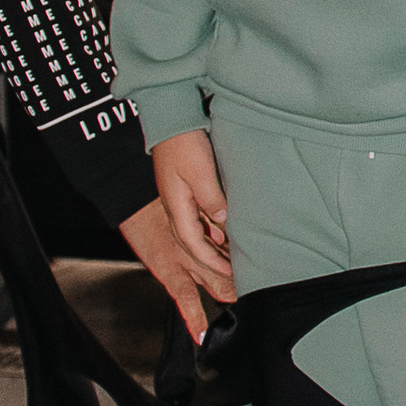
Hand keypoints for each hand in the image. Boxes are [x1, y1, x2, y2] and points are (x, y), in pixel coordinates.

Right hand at [138, 141, 236, 315]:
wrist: (171, 121)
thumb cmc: (184, 143)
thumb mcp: (200, 171)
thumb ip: (211, 198)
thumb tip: (223, 221)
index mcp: (177, 208)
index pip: (195, 244)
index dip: (213, 261)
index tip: (231, 273)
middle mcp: (178, 209)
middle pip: (194, 246)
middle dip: (212, 266)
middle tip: (233, 283)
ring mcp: (181, 203)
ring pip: (198, 236)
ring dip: (214, 253)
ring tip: (232, 269)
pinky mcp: (188, 194)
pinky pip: (200, 222)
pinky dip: (212, 235)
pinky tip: (225, 239)